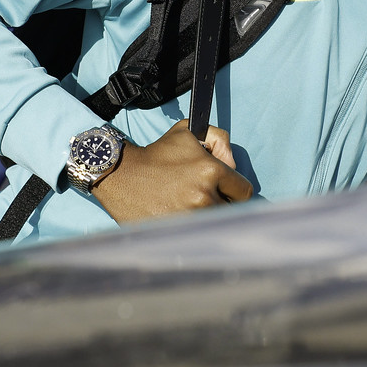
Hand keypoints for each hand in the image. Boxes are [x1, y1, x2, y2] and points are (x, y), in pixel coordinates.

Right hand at [89, 120, 249, 224]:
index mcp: (210, 170)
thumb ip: (219, 138)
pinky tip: (182, 217)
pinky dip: (194, 230)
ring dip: (208, 217)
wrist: (122, 175)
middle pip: (233, 211)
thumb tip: (232, 163)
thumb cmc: (157, 154)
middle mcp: (203, 196)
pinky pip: (198, 235)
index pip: (244, 191)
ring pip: (216, 224)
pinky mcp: (176, 232)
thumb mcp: (188, 131)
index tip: (225, 190)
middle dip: (224, 204)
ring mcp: (190, 217)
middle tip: (207, 198)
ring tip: (192, 207)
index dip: (235, 190)